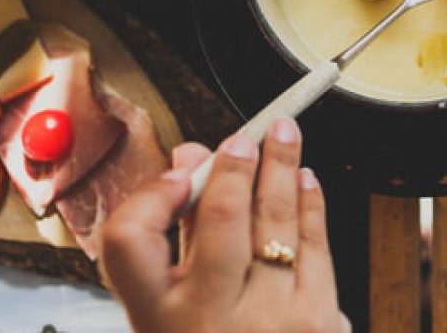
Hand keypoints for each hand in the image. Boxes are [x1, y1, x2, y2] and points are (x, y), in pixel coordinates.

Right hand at [101, 118, 349, 332]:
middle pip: (220, 217)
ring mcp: (267, 322)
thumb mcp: (172, 309)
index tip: (178, 170)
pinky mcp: (317, 323)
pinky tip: (306, 180)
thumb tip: (192, 158)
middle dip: (238, 164)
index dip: (152, 195)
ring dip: (284, 169)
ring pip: (277, 222)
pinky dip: (311, 205)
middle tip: (249, 133)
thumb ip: (177, 234)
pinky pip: (316, 246)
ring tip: (286, 136)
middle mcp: (207, 320)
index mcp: (157, 318)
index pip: (129, 241)